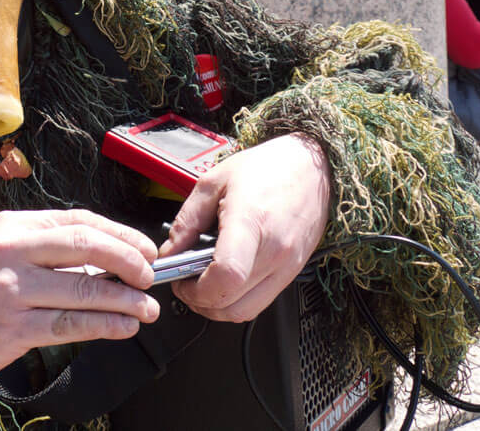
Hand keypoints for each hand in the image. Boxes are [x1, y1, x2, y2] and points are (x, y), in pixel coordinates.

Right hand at [0, 208, 159, 417]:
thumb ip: (46, 251)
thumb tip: (110, 260)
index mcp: (10, 226)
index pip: (78, 220)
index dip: (119, 233)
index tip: (145, 248)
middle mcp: (9, 251)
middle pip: (85, 246)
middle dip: (129, 260)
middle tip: (150, 275)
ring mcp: (9, 290)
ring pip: (84, 288)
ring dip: (125, 299)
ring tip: (147, 308)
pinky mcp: (11, 328)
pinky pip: (71, 324)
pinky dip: (106, 325)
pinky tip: (124, 327)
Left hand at [159, 133, 329, 322]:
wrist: (310, 167)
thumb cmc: (266, 169)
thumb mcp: (213, 182)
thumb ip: (187, 222)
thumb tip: (169, 253)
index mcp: (251, 223)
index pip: (226, 276)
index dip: (196, 289)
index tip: (180, 280)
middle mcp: (275, 251)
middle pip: (232, 304)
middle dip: (199, 301)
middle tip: (184, 281)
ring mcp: (287, 266)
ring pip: (245, 311)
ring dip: (217, 306)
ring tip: (203, 281)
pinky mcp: (293, 273)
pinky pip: (260, 302)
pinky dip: (237, 300)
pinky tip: (225, 278)